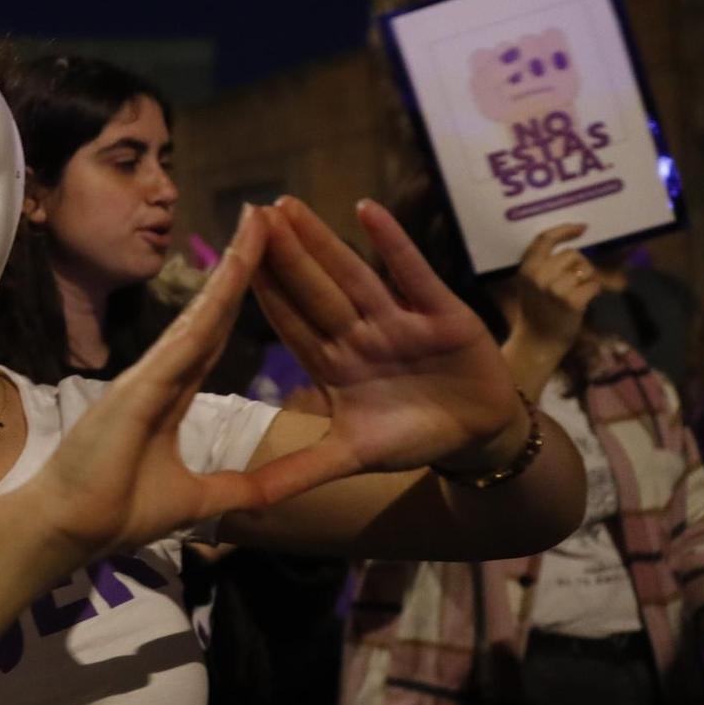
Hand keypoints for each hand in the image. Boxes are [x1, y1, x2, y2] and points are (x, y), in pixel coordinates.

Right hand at [31, 206, 302, 560]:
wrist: (68, 528)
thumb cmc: (115, 512)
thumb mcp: (195, 499)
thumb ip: (236, 489)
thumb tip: (275, 496)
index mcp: (171, 397)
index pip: (214, 337)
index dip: (238, 299)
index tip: (264, 261)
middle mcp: (161, 375)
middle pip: (211, 311)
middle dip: (240, 264)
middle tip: (265, 216)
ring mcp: (150, 374)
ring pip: (202, 311)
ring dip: (233, 266)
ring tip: (259, 220)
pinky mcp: (142, 383)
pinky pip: (187, 334)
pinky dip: (213, 298)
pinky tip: (236, 265)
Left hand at [251, 197, 526, 486]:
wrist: (478, 438)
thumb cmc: (412, 438)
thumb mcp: (351, 457)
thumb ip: (300, 471)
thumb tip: (245, 498)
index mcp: (332, 363)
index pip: (288, 322)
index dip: (259, 292)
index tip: (225, 261)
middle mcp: (359, 334)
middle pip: (313, 289)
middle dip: (282, 254)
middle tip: (249, 213)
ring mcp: (398, 320)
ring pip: (352, 274)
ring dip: (322, 240)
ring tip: (287, 206)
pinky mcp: (441, 313)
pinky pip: (412, 273)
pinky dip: (392, 244)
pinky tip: (367, 210)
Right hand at [506, 223, 600, 362]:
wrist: (538, 342)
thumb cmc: (537, 311)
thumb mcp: (531, 284)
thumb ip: (543, 265)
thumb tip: (571, 244)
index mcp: (527, 269)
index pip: (545, 239)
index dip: (565, 230)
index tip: (582, 228)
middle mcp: (539, 276)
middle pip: (572, 254)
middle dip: (580, 265)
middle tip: (576, 281)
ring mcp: (555, 288)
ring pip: (585, 268)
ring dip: (588, 279)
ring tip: (579, 292)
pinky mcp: (571, 301)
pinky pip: (593, 285)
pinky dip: (594, 291)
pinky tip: (585, 301)